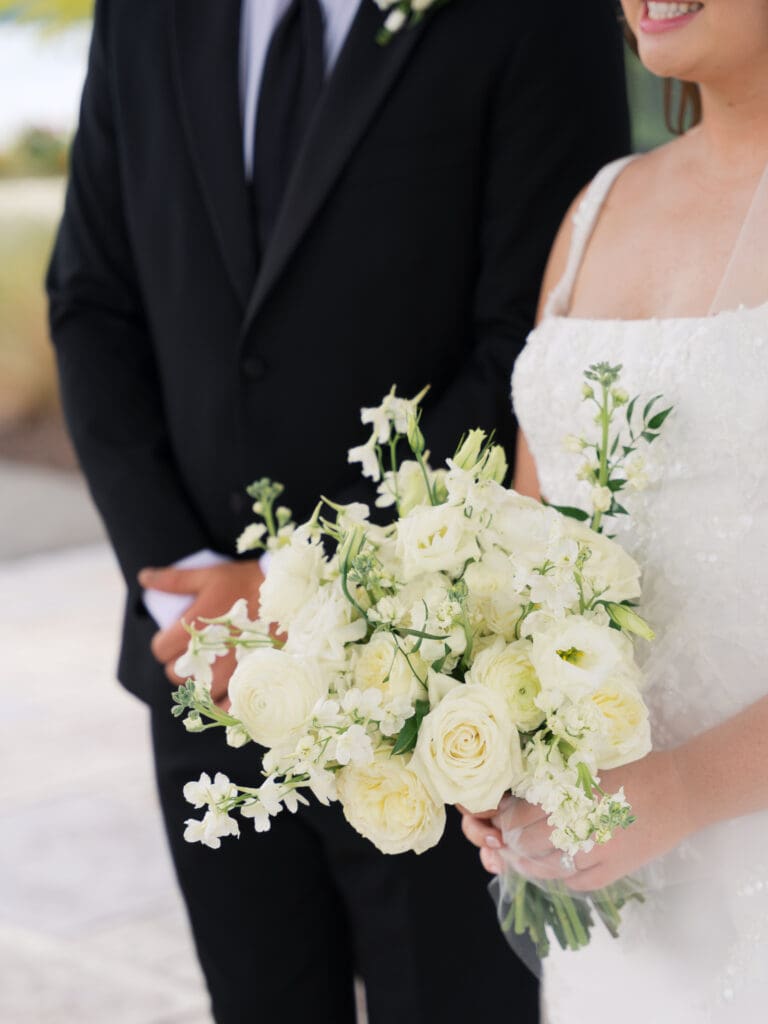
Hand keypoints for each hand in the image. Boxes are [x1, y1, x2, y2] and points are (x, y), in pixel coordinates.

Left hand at [138, 561, 263, 703]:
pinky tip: (229, 687)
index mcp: (192, 630)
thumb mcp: (209, 576)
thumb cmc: (245, 582)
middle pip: (176, 676)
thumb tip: (144, 578)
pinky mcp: (249, 681)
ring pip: (199, 692)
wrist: (288, 595)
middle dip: (182, 665)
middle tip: (196, 652)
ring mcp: (229, 672)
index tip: (175, 639)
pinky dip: (224, 701)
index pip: (160, 650)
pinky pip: (227, 705)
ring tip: (214, 666)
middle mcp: (207, 656)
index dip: (164, 644)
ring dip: (202, 682)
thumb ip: (174, 581)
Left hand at [461, 750, 695, 890]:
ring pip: (548, 868)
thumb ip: (556, 781)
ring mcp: (596, 853)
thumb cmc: (634, 769)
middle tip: (506, 842)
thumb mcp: (587, 766)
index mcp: (568, 796)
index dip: (504, 821)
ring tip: (523, 860)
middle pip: (527, 845)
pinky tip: (561, 868)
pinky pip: (578, 882)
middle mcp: (577, 826)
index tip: (501, 819)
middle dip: (512, 845)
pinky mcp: (615, 870)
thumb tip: (522, 795)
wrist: (679, 789)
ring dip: (530, 865)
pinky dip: (564, 877)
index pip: (518, 817)